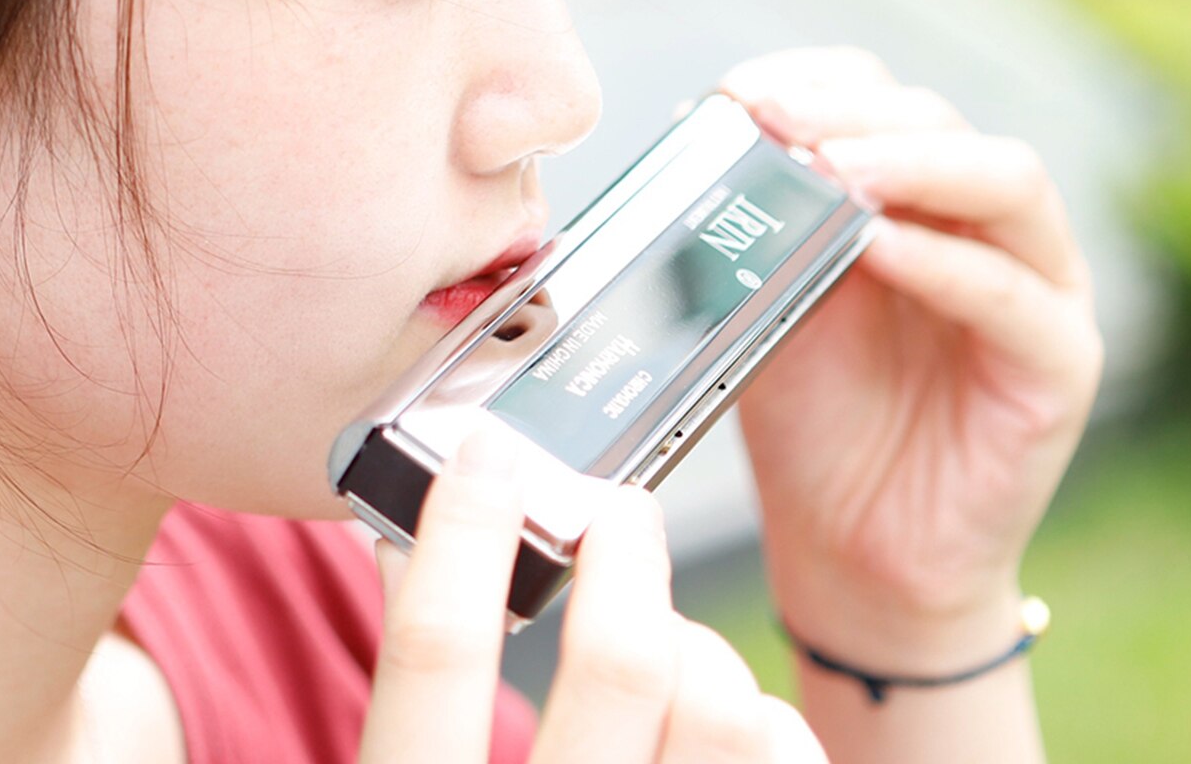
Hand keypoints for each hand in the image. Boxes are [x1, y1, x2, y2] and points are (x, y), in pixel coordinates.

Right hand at [359, 427, 825, 763]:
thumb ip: (410, 700)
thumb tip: (407, 545)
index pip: (435, 660)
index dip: (461, 537)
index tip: (488, 457)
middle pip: (619, 665)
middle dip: (621, 550)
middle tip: (612, 511)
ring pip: (720, 706)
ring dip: (695, 641)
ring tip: (665, 640)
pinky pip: (783, 763)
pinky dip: (766, 723)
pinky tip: (731, 726)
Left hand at [719, 48, 1104, 664]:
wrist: (850, 546)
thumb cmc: (809, 413)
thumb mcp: (765, 298)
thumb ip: (753, 227)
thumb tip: (697, 150)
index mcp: (907, 192)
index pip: (876, 96)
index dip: (809, 81)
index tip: (739, 94)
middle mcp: (978, 222)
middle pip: (935, 121)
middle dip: (847, 112)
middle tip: (774, 119)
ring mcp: (1033, 286)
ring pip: (1001, 180)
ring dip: (908, 162)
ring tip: (829, 167)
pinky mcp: (1057, 364)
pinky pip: (1010, 294)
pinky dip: (941, 261)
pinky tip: (876, 248)